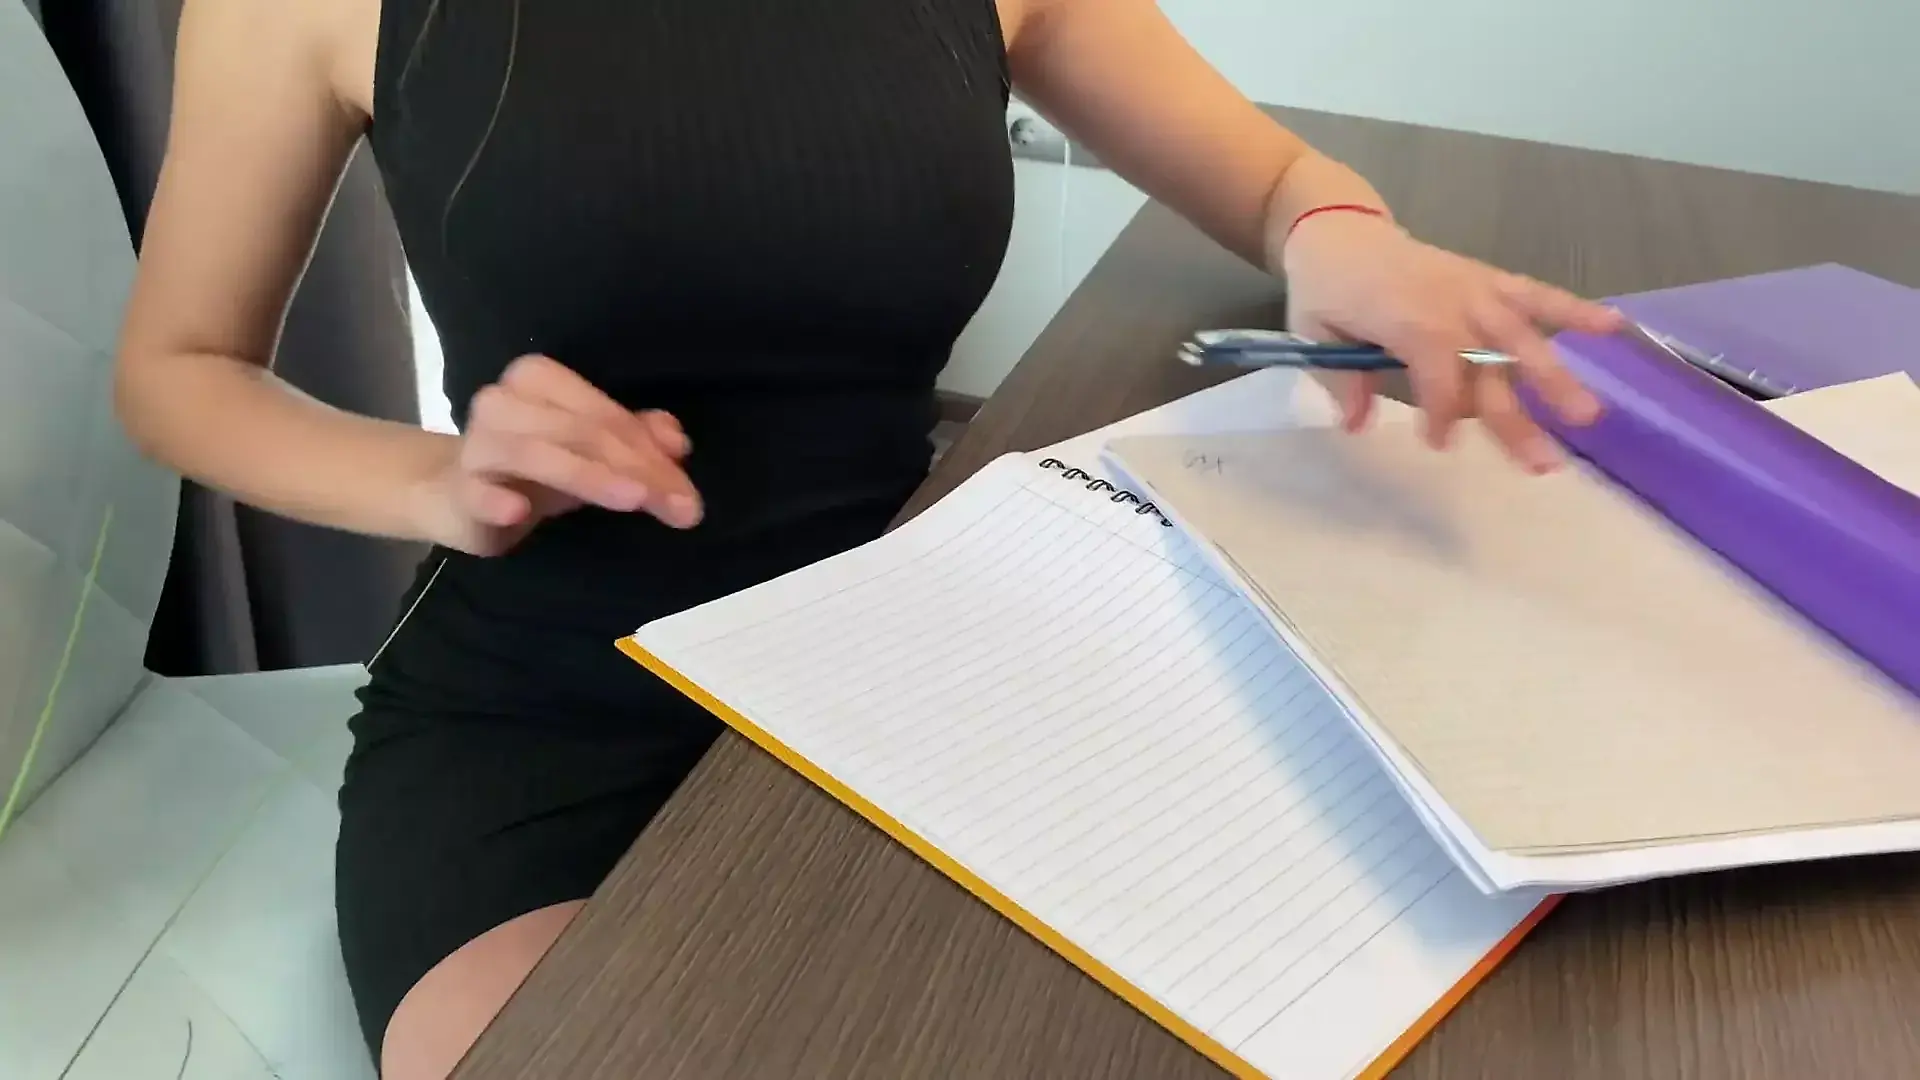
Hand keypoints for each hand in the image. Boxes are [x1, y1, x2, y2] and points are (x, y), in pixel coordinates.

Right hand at [417, 354, 700, 554]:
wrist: (457, 495)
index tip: (689, 497)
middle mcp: (504, 401)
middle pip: (583, 432)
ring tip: (635, 500)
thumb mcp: (590, 452)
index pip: (607, 414)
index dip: (653, 454)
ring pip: (537, 453)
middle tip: (682, 510)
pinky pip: (476, 490)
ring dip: (590, 477)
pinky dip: (495, 499)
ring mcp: (477, 444)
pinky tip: (518, 511)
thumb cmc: (534, 470)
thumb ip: (637, 439)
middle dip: (639, 470)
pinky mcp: (458, 489)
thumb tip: (678, 442)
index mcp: (539, 378)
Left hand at [1281, 211, 1623, 472]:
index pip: (1438, 370)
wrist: (1339, 229)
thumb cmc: (1326, 286)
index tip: (1439, 443)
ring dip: (1556, 377)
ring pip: (1521, 337)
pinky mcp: (1489, 280)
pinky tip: (1615, 326)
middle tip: (1545, 463)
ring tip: (1590, 416)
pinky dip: (1574, 308)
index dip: (1443, 409)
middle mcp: (1451, 301)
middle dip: (1516, 415)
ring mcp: (1476, 289)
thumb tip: (1358, 424)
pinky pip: (1535, 294)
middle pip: (1490, 364)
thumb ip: (1340, 378)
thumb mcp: (1314, 331)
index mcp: (1406, 315)